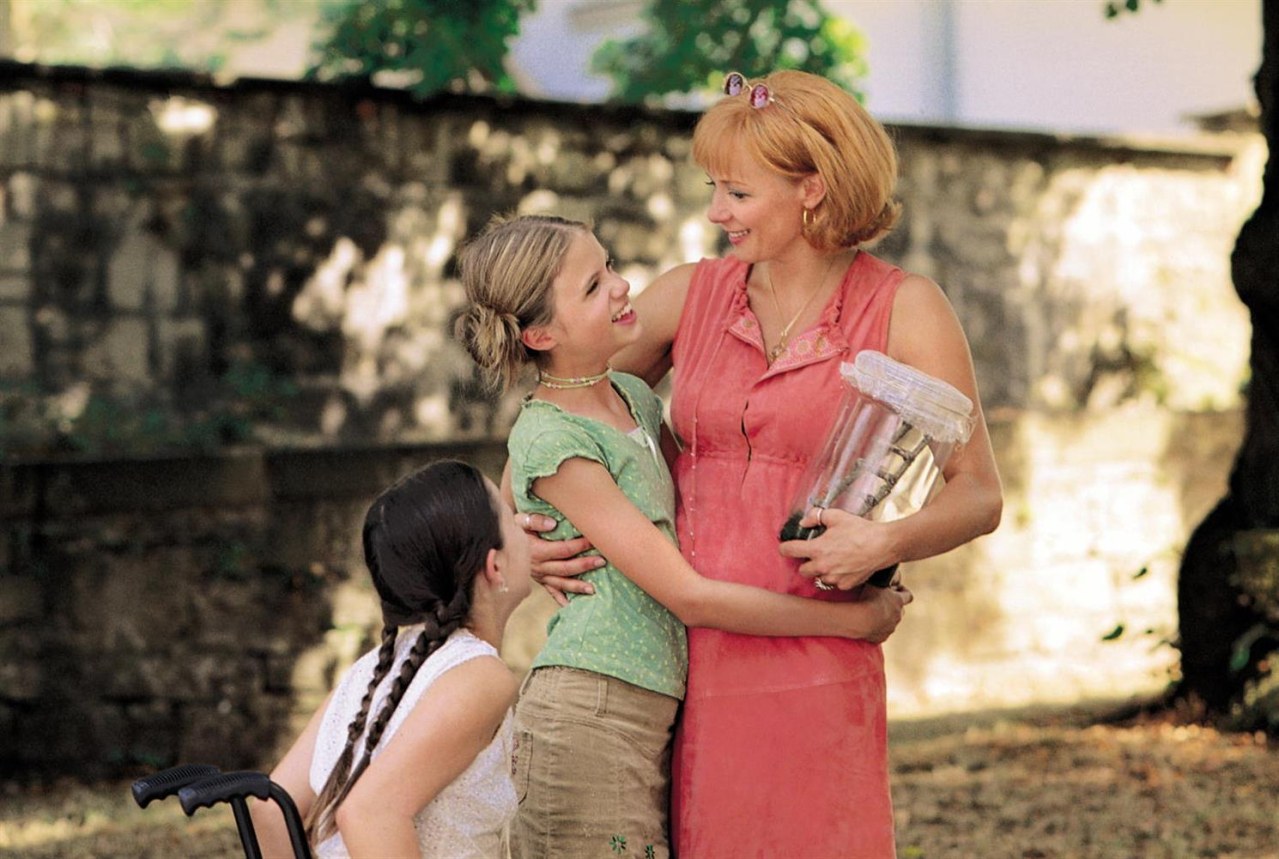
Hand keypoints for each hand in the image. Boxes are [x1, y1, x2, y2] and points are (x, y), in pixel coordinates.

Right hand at [519, 512, 602, 605]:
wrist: (499, 540)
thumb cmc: (514, 529)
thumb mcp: (520, 520)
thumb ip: (535, 521)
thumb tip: (553, 524)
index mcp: (536, 551)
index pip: (562, 549)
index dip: (578, 545)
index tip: (592, 540)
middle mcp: (538, 566)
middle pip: (565, 568)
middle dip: (584, 565)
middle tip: (601, 561)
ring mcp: (539, 576)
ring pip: (561, 583)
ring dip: (577, 586)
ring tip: (593, 589)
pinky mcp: (539, 580)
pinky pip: (552, 592)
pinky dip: (562, 599)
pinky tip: (572, 604)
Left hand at [778, 507, 895, 590]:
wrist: (883, 545)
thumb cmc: (860, 530)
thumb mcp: (836, 516)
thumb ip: (816, 517)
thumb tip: (804, 522)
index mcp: (817, 549)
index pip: (789, 551)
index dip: (784, 548)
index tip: (786, 548)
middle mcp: (823, 566)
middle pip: (802, 570)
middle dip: (806, 562)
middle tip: (816, 554)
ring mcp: (834, 578)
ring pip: (819, 578)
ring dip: (822, 571)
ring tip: (834, 560)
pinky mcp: (846, 585)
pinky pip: (835, 583)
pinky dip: (837, 577)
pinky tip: (845, 567)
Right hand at [853, 581, 913, 643]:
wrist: (860, 620)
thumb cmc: (868, 598)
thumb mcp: (876, 582)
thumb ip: (883, 578)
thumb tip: (887, 571)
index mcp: (899, 601)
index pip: (908, 596)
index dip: (903, 592)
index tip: (896, 590)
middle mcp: (898, 615)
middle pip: (901, 611)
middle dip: (894, 607)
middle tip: (883, 602)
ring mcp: (891, 627)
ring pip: (892, 622)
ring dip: (885, 618)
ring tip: (873, 614)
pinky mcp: (882, 637)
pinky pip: (882, 632)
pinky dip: (878, 629)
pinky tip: (868, 624)